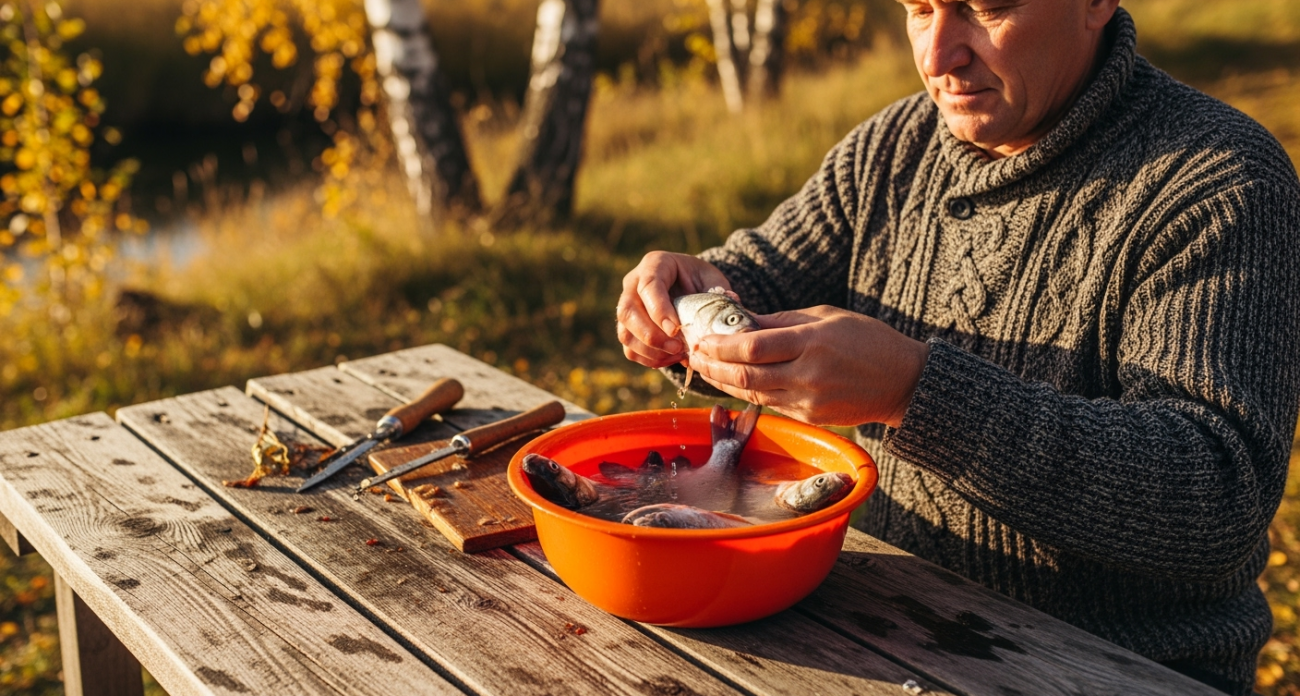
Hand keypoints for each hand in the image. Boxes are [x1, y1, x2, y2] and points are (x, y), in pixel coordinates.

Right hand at [617, 252, 732, 368]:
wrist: (689, 287)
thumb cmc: (700, 281)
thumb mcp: (712, 279)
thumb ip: (719, 291)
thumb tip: (731, 301)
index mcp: (655, 264)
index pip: (648, 286)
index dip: (659, 310)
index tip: (675, 330)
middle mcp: (633, 283)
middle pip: (627, 311)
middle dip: (651, 335)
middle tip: (677, 348)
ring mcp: (627, 306)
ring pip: (625, 332)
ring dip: (650, 351)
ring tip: (677, 356)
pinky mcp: (629, 328)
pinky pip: (629, 349)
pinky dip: (649, 359)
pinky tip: (671, 359)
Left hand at [688, 306, 929, 426]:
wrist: (904, 382)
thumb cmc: (867, 339)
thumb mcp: (825, 317)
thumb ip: (780, 322)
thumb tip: (738, 320)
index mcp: (812, 343)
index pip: (752, 347)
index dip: (720, 346)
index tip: (700, 339)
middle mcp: (808, 375)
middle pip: (746, 377)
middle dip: (713, 367)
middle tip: (694, 356)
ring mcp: (809, 401)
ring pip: (753, 395)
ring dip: (724, 383)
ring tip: (706, 368)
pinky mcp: (811, 418)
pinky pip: (771, 405)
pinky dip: (749, 393)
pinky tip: (734, 382)